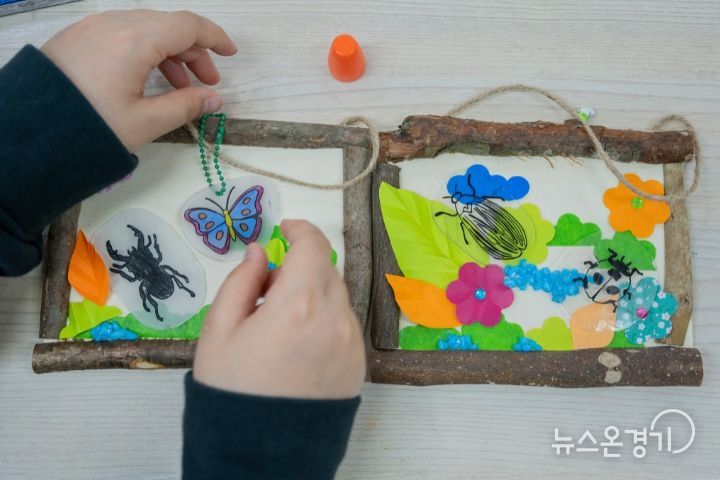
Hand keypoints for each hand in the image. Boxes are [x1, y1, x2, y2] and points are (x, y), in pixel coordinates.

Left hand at [41, 9, 236, 151]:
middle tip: (207, 82)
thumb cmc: (92, 127)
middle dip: (193, 51)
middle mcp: (114, 24)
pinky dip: (144, 50)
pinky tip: (146, 77)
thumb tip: (214, 99)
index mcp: (136, 40)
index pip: (188, 26)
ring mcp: (92, 28)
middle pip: (167, 25)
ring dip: (169, 52)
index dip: (214, 38)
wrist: (31, 133)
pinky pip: (121, 33)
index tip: (231, 54)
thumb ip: (186, 106)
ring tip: (179, 85)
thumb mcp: (146, 122)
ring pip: (144, 28)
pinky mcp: (77, 38)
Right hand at [193, 220, 365, 398]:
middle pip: (326, 270)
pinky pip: (345, 325)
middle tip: (268, 292)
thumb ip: (242, 281)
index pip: (313, 245)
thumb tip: (261, 251)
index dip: (300, 229)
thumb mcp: (219, 330)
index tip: (285, 229)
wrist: (259, 454)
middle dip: (300, 268)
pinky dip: (326, 320)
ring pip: (337, 297)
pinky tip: (299, 346)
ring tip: (282, 327)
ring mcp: (351, 344)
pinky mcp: (358, 365)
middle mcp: (334, 320)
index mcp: (297, 305)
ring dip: (314, 295)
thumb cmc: (230, 391)